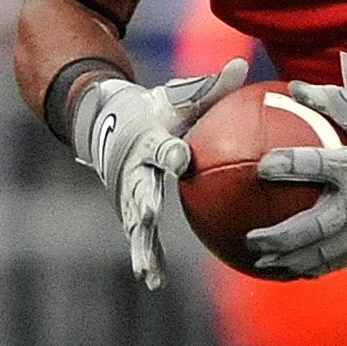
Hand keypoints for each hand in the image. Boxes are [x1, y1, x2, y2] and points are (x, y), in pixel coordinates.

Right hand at [73, 58, 246, 289]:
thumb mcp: (179, 95)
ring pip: (132, 220)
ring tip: (147, 271)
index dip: (169, 151)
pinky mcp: (124, 206)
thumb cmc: (152, 108)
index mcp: (146, 139)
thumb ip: (211, 86)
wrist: (102, 121)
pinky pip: (137, 234)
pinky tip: (153, 281)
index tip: (180, 158)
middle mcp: (131, 167)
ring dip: (139, 244)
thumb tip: (244, 64)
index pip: (159, 145)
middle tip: (147, 217)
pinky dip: (144, 255)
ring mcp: (124, 190)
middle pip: (136, 187)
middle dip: (140, 201)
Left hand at [246, 83, 346, 278]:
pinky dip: (310, 268)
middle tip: (252, 237)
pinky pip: (335, 262)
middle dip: (278, 237)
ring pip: (321, 253)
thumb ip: (332, 104)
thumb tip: (295, 87)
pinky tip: (289, 270)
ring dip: (289, 261)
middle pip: (311, 227)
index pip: (315, 165)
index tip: (261, 166)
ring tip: (263, 262)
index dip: (286, 166)